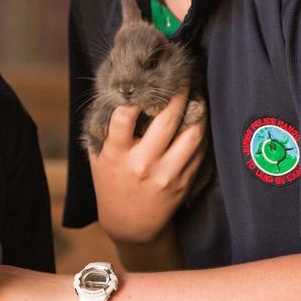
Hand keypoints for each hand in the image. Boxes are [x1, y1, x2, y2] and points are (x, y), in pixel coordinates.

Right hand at [90, 90, 205, 243]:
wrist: (130, 225)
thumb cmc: (111, 183)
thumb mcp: (98, 157)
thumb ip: (105, 129)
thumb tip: (119, 92)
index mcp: (117, 154)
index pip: (124, 117)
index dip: (134, 95)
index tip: (143, 79)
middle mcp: (143, 163)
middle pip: (167, 119)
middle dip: (177, 92)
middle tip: (180, 75)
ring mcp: (167, 173)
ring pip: (191, 133)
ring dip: (197, 108)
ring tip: (196, 93)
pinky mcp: (184, 181)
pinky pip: (199, 149)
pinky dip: (202, 129)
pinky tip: (200, 116)